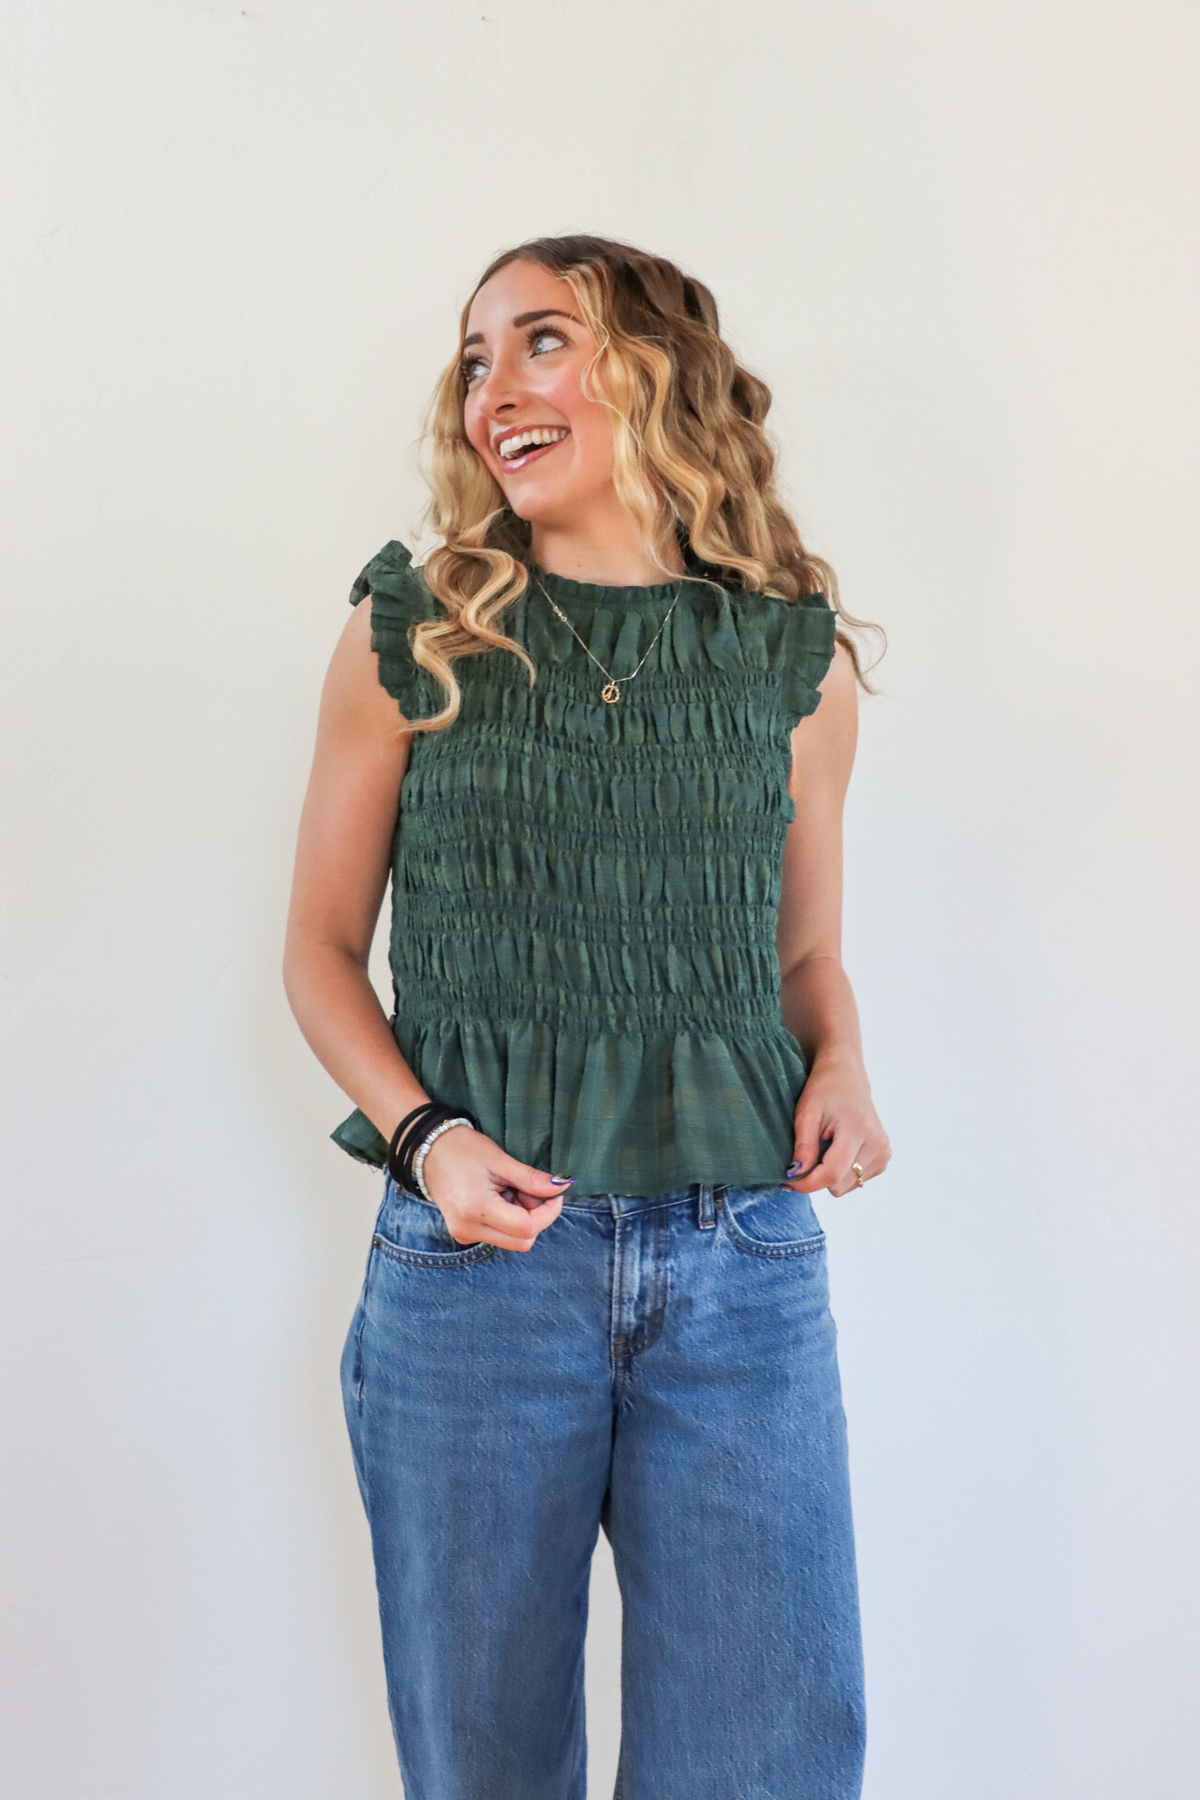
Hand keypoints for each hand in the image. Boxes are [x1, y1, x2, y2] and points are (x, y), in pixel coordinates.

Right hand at [419, 1126, 574, 1250]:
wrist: (427, 1151)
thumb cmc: (462, 1149)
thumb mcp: (500, 1160)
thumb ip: (532, 1179)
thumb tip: (562, 1187)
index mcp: (476, 1209)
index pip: (526, 1228)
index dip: (548, 1212)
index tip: (554, 1193)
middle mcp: (468, 1229)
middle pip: (522, 1240)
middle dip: (535, 1216)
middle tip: (528, 1188)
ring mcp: (464, 1234)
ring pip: (512, 1240)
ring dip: (522, 1217)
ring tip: (508, 1188)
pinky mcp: (465, 1233)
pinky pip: (499, 1235)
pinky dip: (508, 1219)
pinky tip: (498, 1196)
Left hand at [785, 1050, 890, 1196]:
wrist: (846, 1075)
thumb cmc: (825, 1089)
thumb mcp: (806, 1113)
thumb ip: (803, 1147)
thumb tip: (796, 1176)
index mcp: (858, 1129)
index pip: (833, 1173)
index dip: (807, 1182)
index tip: (789, 1181)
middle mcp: (877, 1144)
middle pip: (839, 1184)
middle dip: (818, 1176)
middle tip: (808, 1153)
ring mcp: (883, 1152)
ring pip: (847, 1186)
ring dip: (830, 1174)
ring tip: (826, 1146)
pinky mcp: (884, 1157)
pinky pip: (856, 1180)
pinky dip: (842, 1171)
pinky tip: (839, 1149)